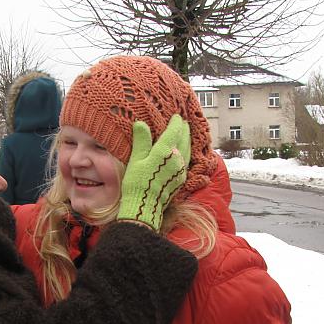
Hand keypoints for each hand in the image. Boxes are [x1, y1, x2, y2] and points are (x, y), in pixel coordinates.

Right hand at [117, 114, 190, 230]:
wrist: (145, 207)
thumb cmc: (137, 183)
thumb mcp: (136, 159)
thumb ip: (142, 140)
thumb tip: (142, 123)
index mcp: (165, 151)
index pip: (174, 131)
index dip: (176, 122)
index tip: (176, 116)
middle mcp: (177, 159)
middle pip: (185, 139)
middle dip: (184, 129)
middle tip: (183, 122)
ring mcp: (181, 170)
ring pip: (188, 150)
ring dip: (187, 140)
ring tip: (186, 134)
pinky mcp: (181, 180)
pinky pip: (186, 161)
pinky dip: (186, 152)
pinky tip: (183, 153)